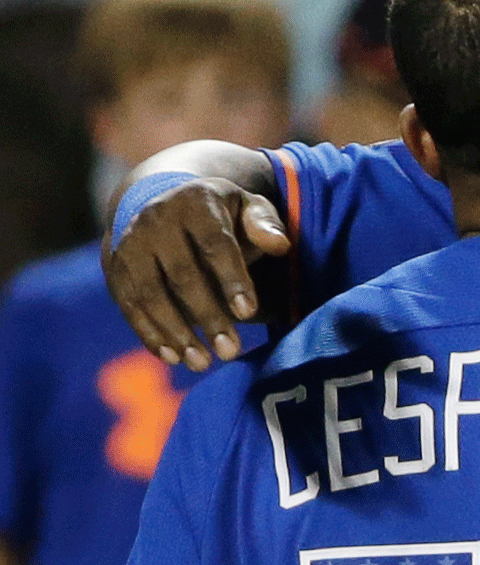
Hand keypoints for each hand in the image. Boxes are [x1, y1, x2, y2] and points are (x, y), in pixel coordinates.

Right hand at [103, 177, 290, 370]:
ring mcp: (130, 245)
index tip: (248, 313)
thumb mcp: (246, 206)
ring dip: (176, 333)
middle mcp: (156, 220)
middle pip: (183, 275)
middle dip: (208, 316)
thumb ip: (264, 224)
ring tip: (203, 363)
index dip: (232, 278)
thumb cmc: (218, 213)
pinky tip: (173, 357)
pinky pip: (129, 306)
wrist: (159, 202)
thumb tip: (280, 245)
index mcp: (195, 202)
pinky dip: (149, 334)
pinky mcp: (114, 269)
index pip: (215, 243)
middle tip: (231, 351)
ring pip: (150, 295)